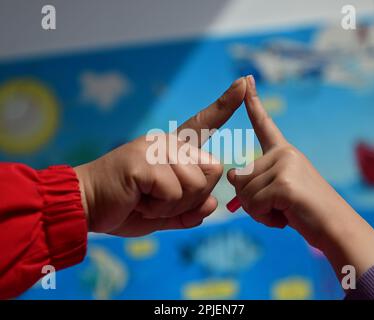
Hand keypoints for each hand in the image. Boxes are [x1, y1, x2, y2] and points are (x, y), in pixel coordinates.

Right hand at [75, 77, 245, 236]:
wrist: (85, 206)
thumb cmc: (125, 206)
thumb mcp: (164, 214)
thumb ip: (189, 211)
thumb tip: (213, 205)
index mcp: (173, 149)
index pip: (204, 123)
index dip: (225, 104)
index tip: (243, 83)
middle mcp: (167, 142)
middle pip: (213, 170)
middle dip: (193, 198)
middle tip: (160, 200)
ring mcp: (156, 148)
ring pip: (198, 184)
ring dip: (175, 205)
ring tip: (146, 199)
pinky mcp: (144, 160)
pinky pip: (175, 191)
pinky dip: (160, 208)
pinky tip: (139, 200)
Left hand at [228, 75, 373, 278]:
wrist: (336, 227)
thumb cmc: (305, 211)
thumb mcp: (276, 191)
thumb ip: (254, 181)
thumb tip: (232, 175)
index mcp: (283, 152)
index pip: (264, 124)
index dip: (252, 103)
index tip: (246, 79)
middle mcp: (283, 153)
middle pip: (240, 177)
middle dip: (250, 200)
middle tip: (276, 207)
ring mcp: (284, 165)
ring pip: (244, 192)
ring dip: (257, 211)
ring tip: (283, 211)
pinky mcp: (284, 183)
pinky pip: (254, 204)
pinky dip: (264, 218)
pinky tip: (284, 218)